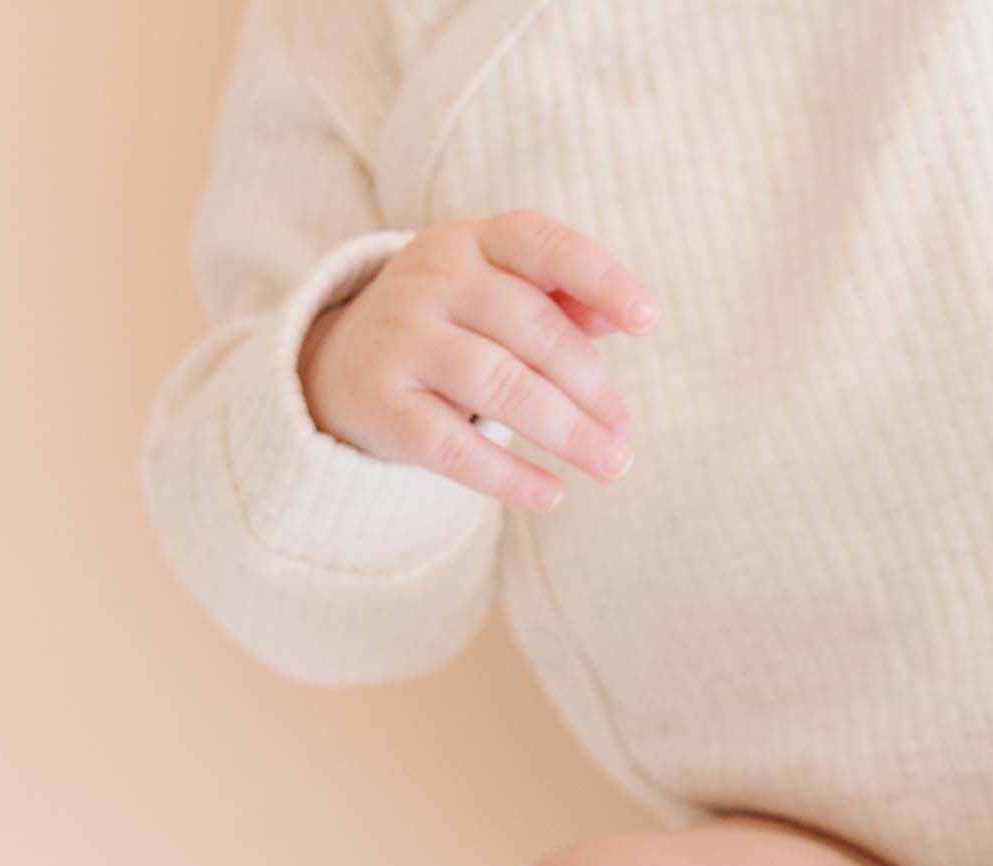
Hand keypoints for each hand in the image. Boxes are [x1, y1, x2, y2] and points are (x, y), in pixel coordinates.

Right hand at [296, 208, 657, 510]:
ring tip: (613, 466)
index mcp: (474, 243)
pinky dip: (509, 476)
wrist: (344, 364)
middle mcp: (432, 279)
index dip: (601, 279)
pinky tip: (551, 495)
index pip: (543, 246)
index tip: (647, 322)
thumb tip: (617, 318)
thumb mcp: (502, 297)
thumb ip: (563, 303)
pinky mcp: (382, 403)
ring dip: (567, 432)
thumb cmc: (456, 328)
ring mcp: (402, 338)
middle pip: (532, 331)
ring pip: (500, 386)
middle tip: (623, 435)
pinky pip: (454, 446)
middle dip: (591, 388)